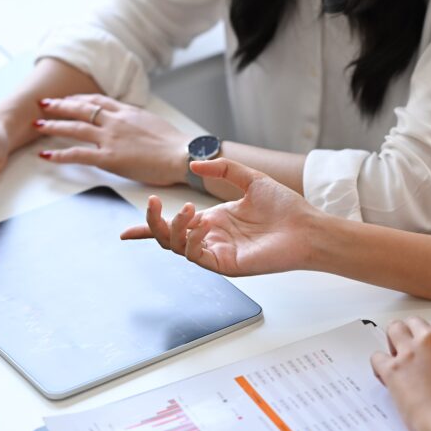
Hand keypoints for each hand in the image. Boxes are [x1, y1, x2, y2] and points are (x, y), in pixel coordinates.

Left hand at [35, 94, 189, 186]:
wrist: (182, 154)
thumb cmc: (174, 144)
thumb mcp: (154, 123)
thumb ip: (137, 122)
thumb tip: (132, 125)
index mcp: (128, 112)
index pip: (97, 100)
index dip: (79, 98)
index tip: (68, 98)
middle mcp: (115, 121)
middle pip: (81, 108)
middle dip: (60, 105)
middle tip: (43, 104)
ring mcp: (111, 138)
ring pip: (75, 127)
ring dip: (53, 125)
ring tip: (37, 125)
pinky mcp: (109, 158)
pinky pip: (78, 154)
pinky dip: (60, 154)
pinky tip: (46, 155)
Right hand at [120, 159, 321, 275]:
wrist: (306, 227)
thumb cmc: (284, 207)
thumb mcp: (250, 178)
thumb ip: (222, 169)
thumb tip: (194, 166)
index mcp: (213, 220)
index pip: (173, 226)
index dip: (147, 228)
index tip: (124, 233)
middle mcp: (210, 238)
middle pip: (166, 237)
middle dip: (152, 222)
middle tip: (154, 203)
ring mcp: (216, 252)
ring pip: (175, 246)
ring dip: (172, 227)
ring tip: (187, 211)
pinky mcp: (225, 264)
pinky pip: (195, 256)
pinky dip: (189, 241)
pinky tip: (199, 227)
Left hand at [370, 317, 430, 430]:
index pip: (430, 325)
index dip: (424, 338)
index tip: (423, 349)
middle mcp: (429, 338)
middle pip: (411, 322)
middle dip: (408, 335)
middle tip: (408, 353)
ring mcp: (409, 351)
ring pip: (393, 329)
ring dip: (392, 342)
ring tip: (396, 359)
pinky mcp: (392, 368)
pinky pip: (376, 357)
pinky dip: (379, 366)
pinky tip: (386, 377)